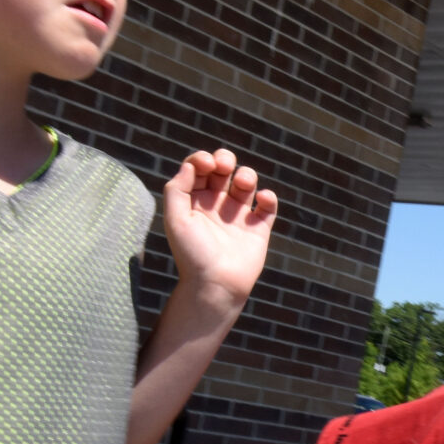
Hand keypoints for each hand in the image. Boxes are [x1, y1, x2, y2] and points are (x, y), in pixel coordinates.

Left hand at [162, 149, 277, 312]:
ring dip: (247, 174)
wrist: (216, 285)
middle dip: (225, 159)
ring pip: (246, 182)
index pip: (199, 169)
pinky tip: (261, 199)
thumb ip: (177, 188)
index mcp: (194, 202)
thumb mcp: (175, 219)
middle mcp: (216, 206)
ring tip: (244, 183)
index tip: (206, 164)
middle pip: (222, 169)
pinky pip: (268, 205)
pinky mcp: (258, 228)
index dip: (202, 159)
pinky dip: (269, 197)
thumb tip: (191, 164)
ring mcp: (238, 216)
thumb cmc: (192, 254)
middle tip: (224, 166)